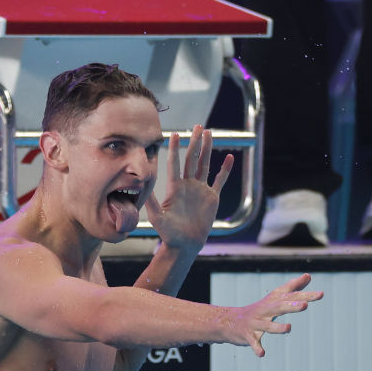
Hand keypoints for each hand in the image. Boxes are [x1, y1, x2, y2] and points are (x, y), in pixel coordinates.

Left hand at [145, 125, 233, 251]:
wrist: (184, 244)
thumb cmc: (169, 233)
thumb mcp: (157, 217)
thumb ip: (152, 203)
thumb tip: (142, 189)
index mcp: (175, 187)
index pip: (175, 164)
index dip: (175, 149)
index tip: (174, 134)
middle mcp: (188, 185)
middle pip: (192, 159)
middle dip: (195, 142)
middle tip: (198, 126)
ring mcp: (200, 190)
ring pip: (205, 164)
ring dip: (207, 149)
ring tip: (209, 134)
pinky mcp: (212, 197)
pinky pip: (219, 180)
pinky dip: (225, 169)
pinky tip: (229, 157)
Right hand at [228, 273, 321, 356]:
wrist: (229, 321)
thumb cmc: (258, 310)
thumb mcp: (274, 297)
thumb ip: (293, 287)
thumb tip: (308, 276)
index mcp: (273, 302)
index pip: (291, 296)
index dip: (306, 295)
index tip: (321, 294)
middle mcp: (265, 310)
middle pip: (279, 307)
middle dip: (292, 306)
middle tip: (305, 305)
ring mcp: (256, 323)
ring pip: (267, 325)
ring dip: (277, 327)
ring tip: (288, 328)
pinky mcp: (248, 336)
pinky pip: (253, 342)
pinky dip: (257, 348)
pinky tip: (262, 353)